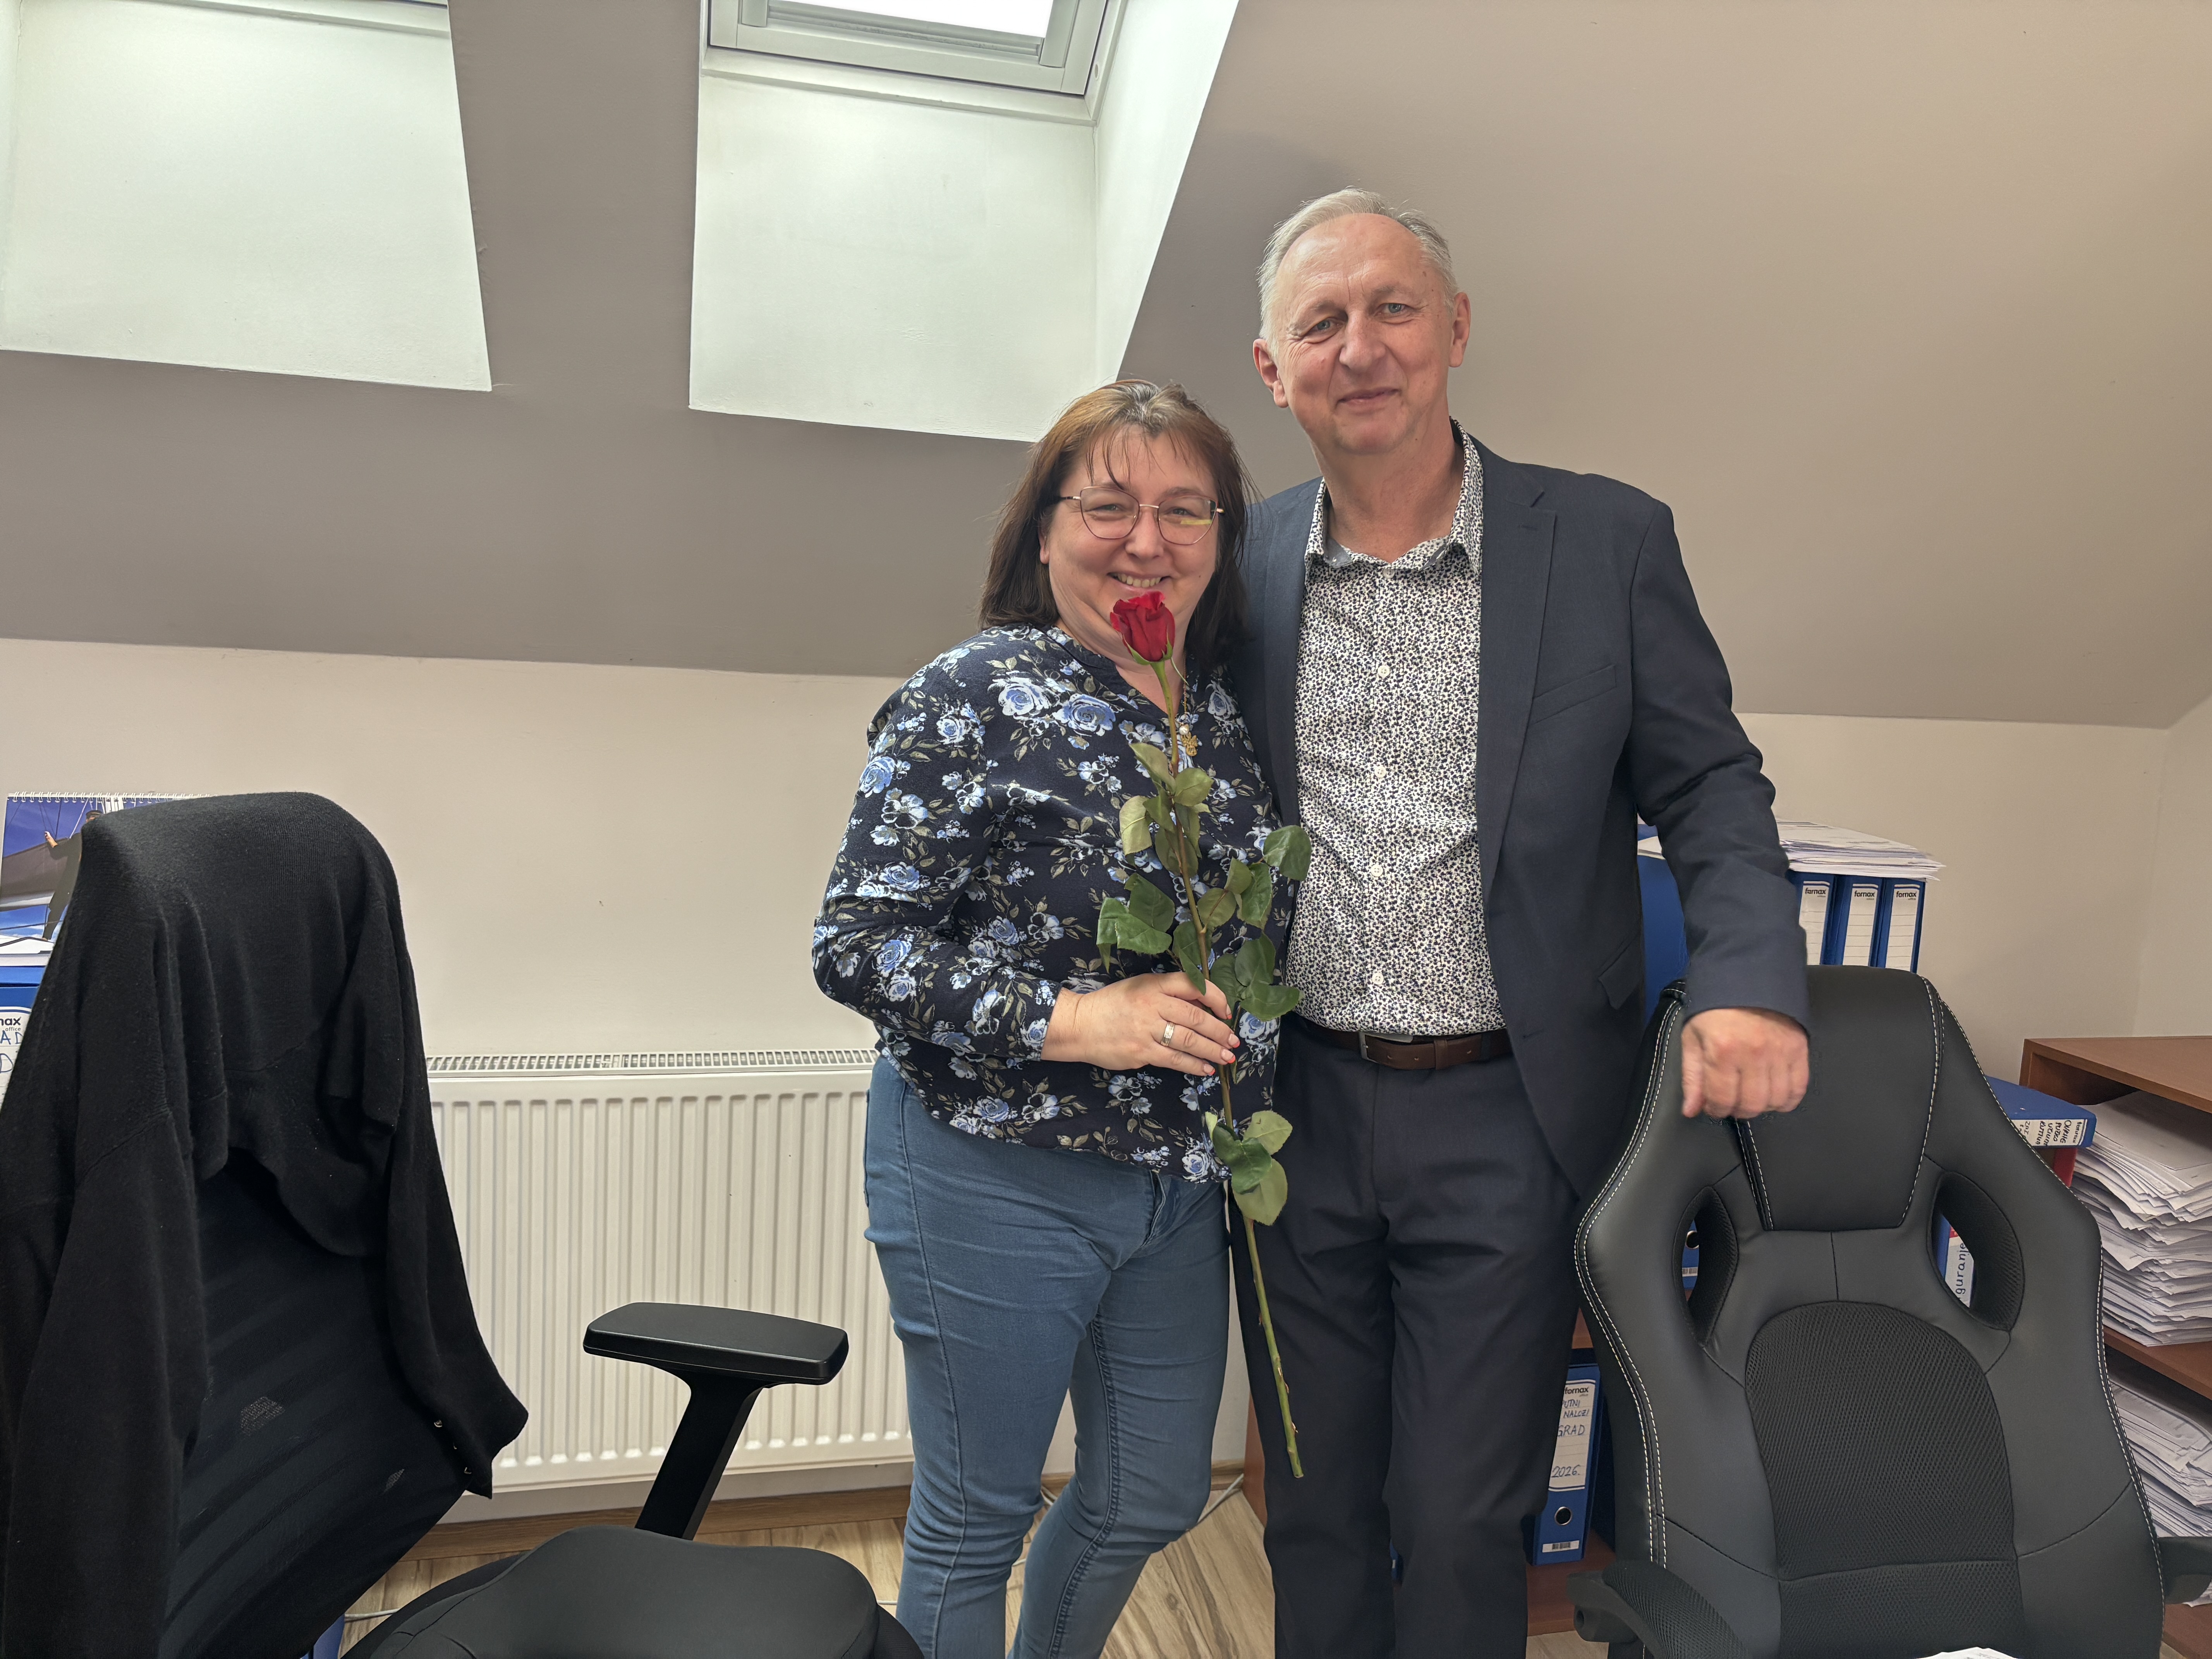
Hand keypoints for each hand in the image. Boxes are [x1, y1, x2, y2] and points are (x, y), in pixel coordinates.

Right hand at [1042, 973, 1239, 1077]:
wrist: (1080, 1025)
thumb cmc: (1112, 1005)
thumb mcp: (1140, 988)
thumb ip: (1169, 995)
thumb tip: (1203, 1008)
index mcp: (1154, 984)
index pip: (1193, 985)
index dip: (1216, 998)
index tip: (1227, 1011)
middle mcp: (1152, 1004)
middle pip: (1196, 1017)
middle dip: (1219, 1031)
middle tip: (1234, 1041)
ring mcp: (1147, 1029)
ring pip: (1189, 1040)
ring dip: (1212, 1051)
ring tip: (1226, 1058)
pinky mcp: (1141, 1051)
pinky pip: (1174, 1059)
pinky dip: (1193, 1065)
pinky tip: (1205, 1069)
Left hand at [1680, 1008, 1807, 1119]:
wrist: (1745, 978)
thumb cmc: (1714, 1010)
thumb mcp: (1693, 1039)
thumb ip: (1693, 1077)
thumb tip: (1691, 1110)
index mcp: (1723, 1050)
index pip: (1722, 1099)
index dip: (1716, 1110)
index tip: (1714, 1107)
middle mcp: (1754, 1053)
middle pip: (1752, 1104)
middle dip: (1738, 1110)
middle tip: (1732, 1102)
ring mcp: (1779, 1051)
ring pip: (1776, 1100)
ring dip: (1762, 1106)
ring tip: (1752, 1097)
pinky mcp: (1798, 1049)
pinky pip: (1799, 1088)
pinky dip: (1787, 1099)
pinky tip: (1775, 1096)